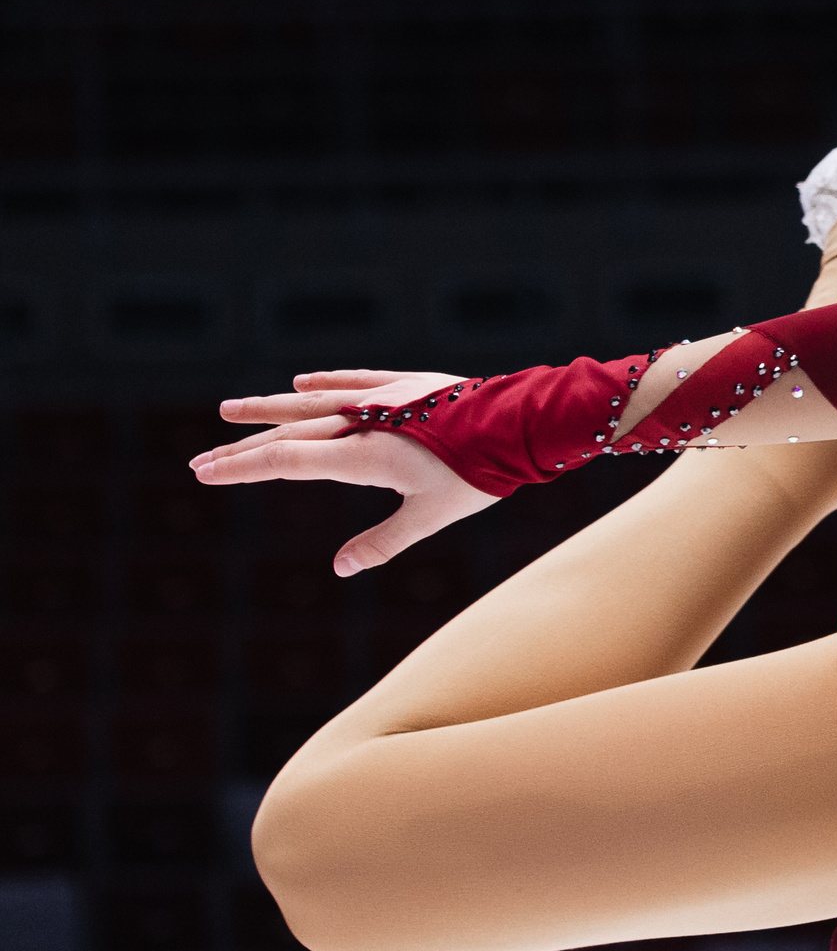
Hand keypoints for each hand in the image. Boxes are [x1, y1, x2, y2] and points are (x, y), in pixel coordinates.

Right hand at [190, 370, 498, 576]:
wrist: (522, 424)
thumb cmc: (480, 475)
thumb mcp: (430, 516)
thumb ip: (383, 543)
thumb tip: (340, 570)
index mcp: (361, 454)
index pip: (285, 462)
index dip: (242, 469)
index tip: (205, 474)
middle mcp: (363, 420)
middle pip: (288, 435)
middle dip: (242, 451)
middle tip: (198, 462)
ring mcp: (383, 397)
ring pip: (312, 402)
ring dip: (269, 408)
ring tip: (228, 411)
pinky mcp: (406, 384)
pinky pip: (354, 380)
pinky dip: (324, 382)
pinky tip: (299, 382)